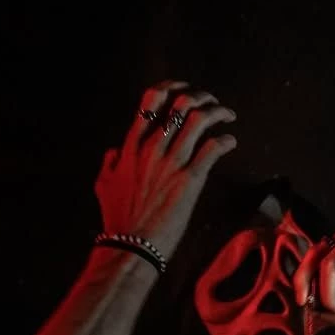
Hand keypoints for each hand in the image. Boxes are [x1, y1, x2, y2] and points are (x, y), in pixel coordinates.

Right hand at [94, 80, 237, 261]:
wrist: (132, 246)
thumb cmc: (118, 219)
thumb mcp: (104, 185)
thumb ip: (110, 163)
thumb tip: (114, 151)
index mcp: (132, 146)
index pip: (152, 101)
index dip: (171, 88)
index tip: (183, 90)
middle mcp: (152, 148)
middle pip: (181, 105)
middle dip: (202, 98)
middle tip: (212, 104)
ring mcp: (171, 163)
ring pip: (199, 120)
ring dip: (218, 113)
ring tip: (227, 116)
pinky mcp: (190, 180)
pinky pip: (213, 148)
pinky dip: (225, 140)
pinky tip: (230, 142)